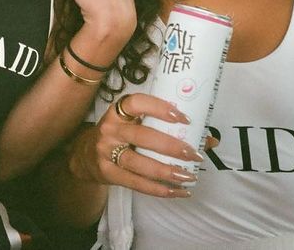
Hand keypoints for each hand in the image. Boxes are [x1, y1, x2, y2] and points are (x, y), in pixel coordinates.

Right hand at [68, 93, 205, 197]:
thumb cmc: (119, 136)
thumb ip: (164, 127)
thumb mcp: (133, 124)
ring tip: (188, 176)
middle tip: (193, 154)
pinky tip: (177, 191)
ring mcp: (106, 152)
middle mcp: (110, 129)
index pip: (135, 103)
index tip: (182, 117)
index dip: (159, 108)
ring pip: (138, 162)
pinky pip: (135, 183)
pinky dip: (158, 189)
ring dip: (166, 171)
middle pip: (141, 136)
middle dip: (170, 145)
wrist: (84, 156)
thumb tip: (209, 138)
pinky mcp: (108, 173)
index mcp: (118, 112)